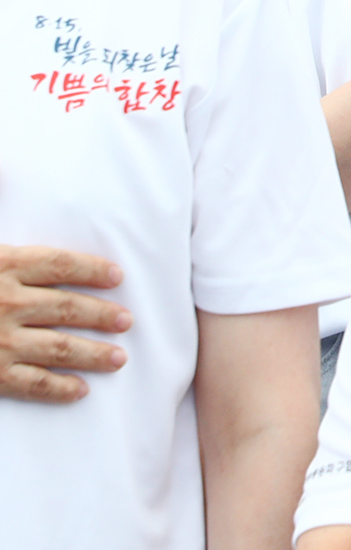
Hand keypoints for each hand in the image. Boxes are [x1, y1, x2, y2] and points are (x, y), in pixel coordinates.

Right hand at [0, 246, 130, 401]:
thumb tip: (7, 171)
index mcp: (2, 264)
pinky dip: (59, 388)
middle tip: (126, 321)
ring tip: (118, 358)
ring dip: (92, 353)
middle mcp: (6, 301)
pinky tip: (79, 391)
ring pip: (58, 347)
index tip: (116, 276)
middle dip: (100, 315)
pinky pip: (31, 383)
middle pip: (67, 307)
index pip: (60, 265)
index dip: (91, 270)